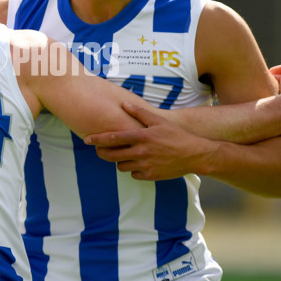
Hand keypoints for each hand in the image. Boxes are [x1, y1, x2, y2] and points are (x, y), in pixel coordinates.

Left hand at [84, 102, 214, 179]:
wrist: (194, 155)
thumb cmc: (176, 135)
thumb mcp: (158, 121)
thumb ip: (139, 113)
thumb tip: (124, 104)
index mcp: (141, 137)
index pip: (113, 138)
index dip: (97, 139)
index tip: (86, 139)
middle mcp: (141, 152)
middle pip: (111, 155)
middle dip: (102, 153)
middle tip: (99, 150)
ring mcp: (145, 166)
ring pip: (121, 166)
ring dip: (119, 160)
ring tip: (124, 154)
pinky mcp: (150, 176)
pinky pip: (133, 174)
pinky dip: (132, 169)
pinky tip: (138, 162)